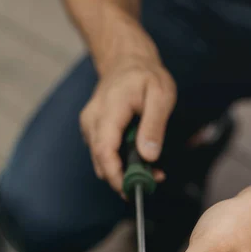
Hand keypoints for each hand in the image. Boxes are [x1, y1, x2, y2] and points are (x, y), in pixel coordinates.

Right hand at [80, 15, 176, 192]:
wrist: (126, 60)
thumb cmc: (146, 76)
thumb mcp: (161, 95)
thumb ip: (154, 126)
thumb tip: (149, 156)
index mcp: (109, 110)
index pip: (105, 151)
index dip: (116, 176)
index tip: (133, 190)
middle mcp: (93, 120)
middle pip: (101, 161)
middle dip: (124, 179)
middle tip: (152, 181)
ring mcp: (89, 125)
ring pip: (101, 161)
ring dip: (123, 172)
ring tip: (151, 170)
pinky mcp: (91, 130)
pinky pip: (103, 154)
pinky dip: (119, 162)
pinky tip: (138, 159)